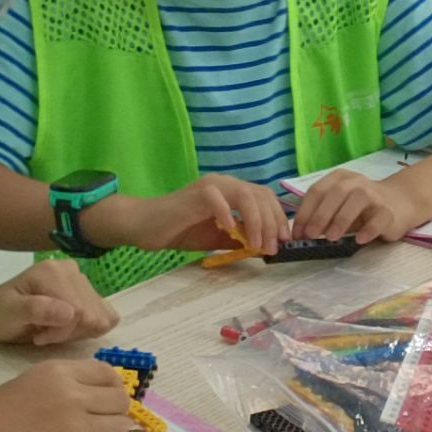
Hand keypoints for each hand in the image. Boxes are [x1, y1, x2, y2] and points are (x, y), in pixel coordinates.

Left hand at [0, 259, 118, 348]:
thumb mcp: (9, 314)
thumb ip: (37, 310)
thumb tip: (71, 313)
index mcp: (53, 271)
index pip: (79, 311)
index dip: (61, 332)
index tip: (38, 336)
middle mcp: (72, 270)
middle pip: (92, 315)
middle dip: (69, 333)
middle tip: (44, 333)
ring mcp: (82, 279)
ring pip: (101, 318)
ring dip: (77, 332)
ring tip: (52, 329)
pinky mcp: (89, 291)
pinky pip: (107, 316)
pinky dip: (89, 329)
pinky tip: (67, 328)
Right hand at [0, 359, 131, 431]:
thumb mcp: (26, 384)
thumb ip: (61, 386)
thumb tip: (95, 396)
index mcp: (57, 372)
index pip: (108, 374)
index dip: (111, 389)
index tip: (103, 402)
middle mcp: (72, 394)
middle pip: (120, 401)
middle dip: (113, 414)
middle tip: (96, 427)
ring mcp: (75, 425)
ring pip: (121, 428)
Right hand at [106, 175, 289, 254]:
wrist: (146, 226)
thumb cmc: (181, 230)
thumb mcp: (219, 238)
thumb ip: (240, 239)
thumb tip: (264, 248)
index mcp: (233, 191)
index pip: (265, 197)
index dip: (278, 218)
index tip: (284, 241)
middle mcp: (225, 183)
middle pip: (261, 195)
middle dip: (272, 223)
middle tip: (272, 248)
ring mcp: (211, 186)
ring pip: (245, 195)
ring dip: (256, 222)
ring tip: (257, 245)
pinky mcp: (195, 193)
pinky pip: (217, 199)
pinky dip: (228, 214)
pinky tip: (232, 232)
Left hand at [291, 169, 418, 243]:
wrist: (398, 204)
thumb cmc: (360, 208)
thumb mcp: (338, 206)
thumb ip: (320, 214)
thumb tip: (299, 234)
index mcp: (339, 178)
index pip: (317, 191)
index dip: (305, 211)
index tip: (297, 232)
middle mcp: (356, 182)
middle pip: (335, 193)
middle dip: (320, 215)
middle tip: (310, 235)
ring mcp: (374, 195)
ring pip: (357, 201)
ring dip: (341, 219)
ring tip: (331, 238)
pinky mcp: (388, 211)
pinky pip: (379, 218)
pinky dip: (369, 229)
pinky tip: (359, 240)